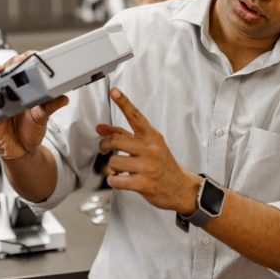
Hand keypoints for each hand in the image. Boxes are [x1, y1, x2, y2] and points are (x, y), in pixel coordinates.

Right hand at [0, 52, 68, 159]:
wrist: (21, 150)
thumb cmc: (31, 130)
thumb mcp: (42, 118)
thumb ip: (50, 107)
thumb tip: (64, 98)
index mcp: (26, 90)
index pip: (25, 68)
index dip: (26, 59)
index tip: (32, 56)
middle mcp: (11, 92)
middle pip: (7, 70)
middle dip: (11, 63)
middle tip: (17, 64)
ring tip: (2, 73)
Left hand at [97, 88, 200, 213]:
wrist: (180, 187)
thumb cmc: (161, 163)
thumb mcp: (146, 145)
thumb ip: (122, 134)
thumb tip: (100, 128)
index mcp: (152, 136)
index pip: (135, 116)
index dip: (124, 103)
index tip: (114, 91)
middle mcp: (151, 148)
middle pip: (116, 141)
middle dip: (105, 146)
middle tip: (105, 149)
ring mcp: (148, 166)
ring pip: (114, 162)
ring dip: (110, 168)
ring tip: (118, 169)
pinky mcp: (144, 184)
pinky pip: (117, 180)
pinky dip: (113, 181)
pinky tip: (118, 180)